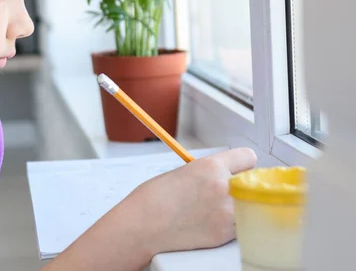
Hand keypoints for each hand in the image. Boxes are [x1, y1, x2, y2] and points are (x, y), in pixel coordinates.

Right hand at [127, 147, 256, 254]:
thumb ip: (208, 173)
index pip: (248, 157)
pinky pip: (240, 226)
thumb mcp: (184, 173)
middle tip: (224, 191)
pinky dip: (231, 224)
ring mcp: (227, 213)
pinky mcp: (224, 234)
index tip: (239, 169)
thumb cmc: (153, 199)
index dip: (242, 164)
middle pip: (252, 181)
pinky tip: (211, 223)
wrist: (142, 226)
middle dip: (241, 185)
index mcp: (211, 167)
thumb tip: (222, 177)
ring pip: (249, 204)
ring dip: (238, 206)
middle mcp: (223, 187)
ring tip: (214, 210)